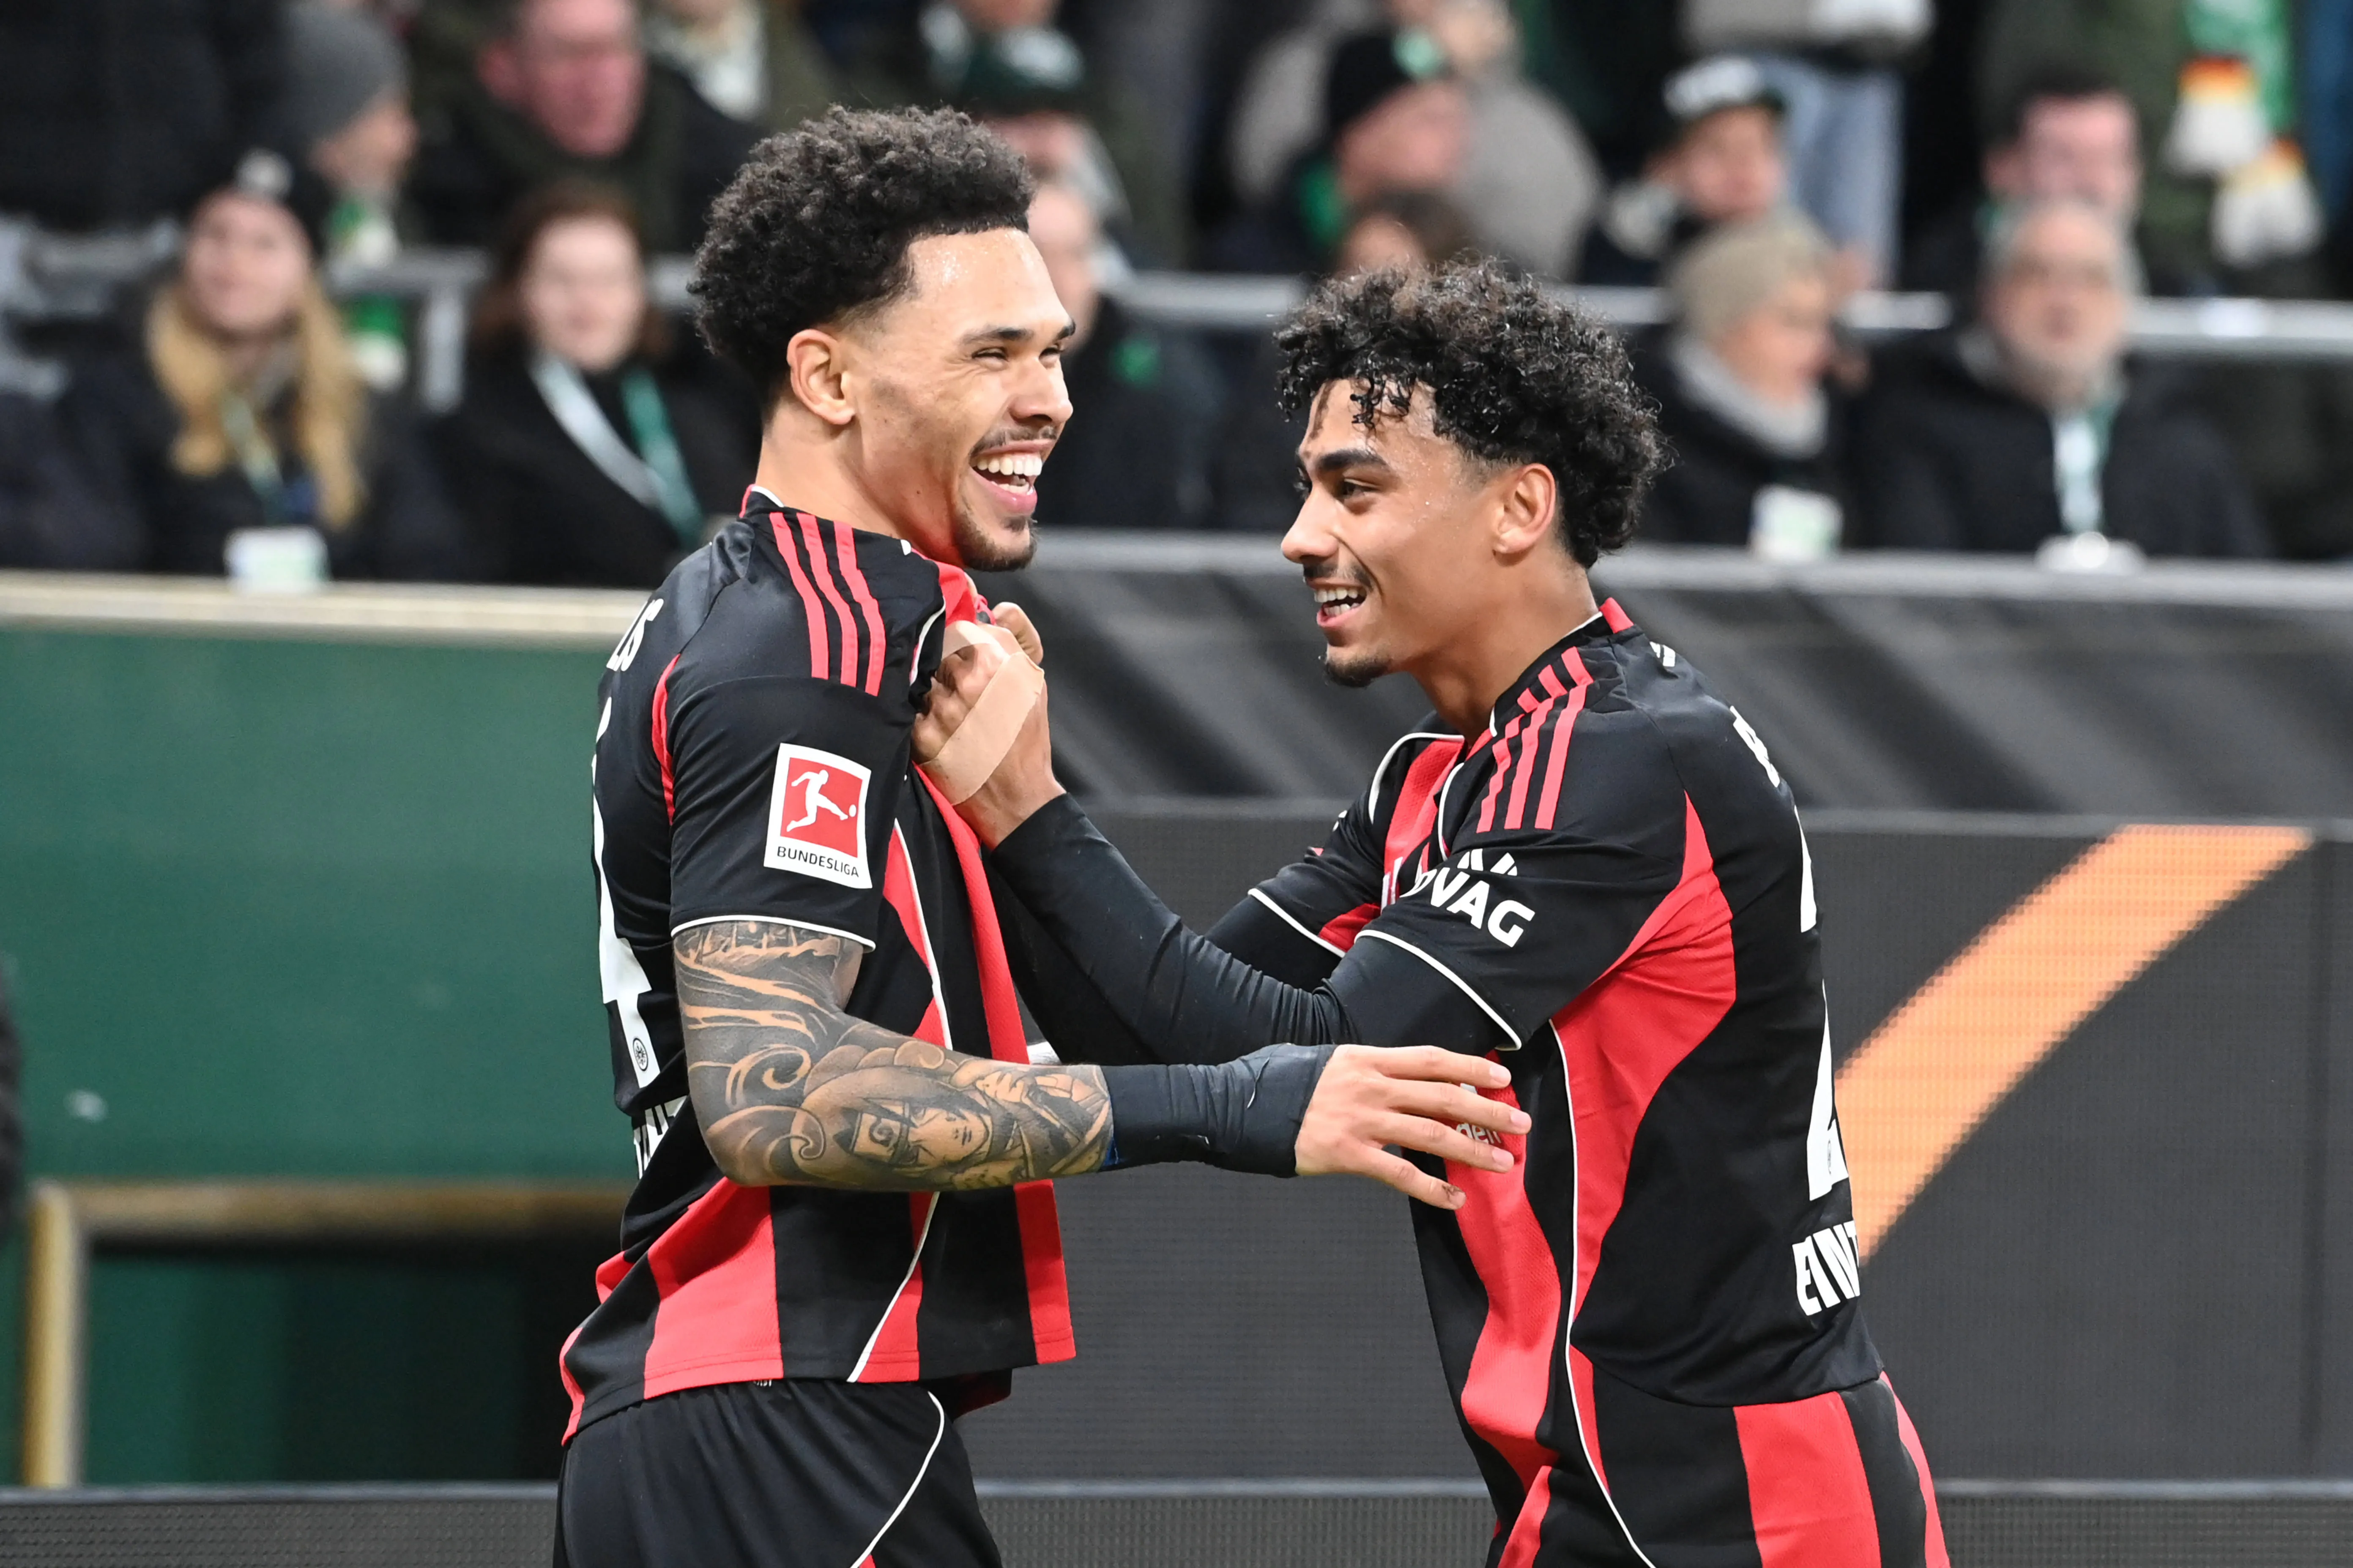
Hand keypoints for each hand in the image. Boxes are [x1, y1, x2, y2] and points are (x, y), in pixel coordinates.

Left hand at [911, 604, 1061, 845]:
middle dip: (941, 662)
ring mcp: (942, 708)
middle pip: (935, 649)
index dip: (954, 634)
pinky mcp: (921, 734)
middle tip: (954, 682)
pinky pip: (908, 706)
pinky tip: (934, 724)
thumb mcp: (1032, 679)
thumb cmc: (1025, 737)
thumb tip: (993, 608)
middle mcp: (968, 681)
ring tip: (946, 707)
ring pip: (919, 676)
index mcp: (997, 661)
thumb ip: (1014, 636)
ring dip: (927, 687)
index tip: (955, 643)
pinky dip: (916, 712)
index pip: (957, 624)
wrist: (1016, 797)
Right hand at [1294, 1045, 1527, 1208]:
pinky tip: (1456, 1200)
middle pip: (1443, 1096)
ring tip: (1503, 1163)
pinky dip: (1432, 1189)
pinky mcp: (1348, 1155)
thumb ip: (1365, 1070)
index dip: (1471, 1067)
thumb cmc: (1281, 1084)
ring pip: (1431, 1134)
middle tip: (1521, 1124)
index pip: (1431, 1059)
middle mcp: (1370, 1087)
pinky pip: (1401, 1174)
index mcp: (1367, 1060)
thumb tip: (1399, 1081)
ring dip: (1473, 1150)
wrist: (1238, 1107)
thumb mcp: (1327, 1063)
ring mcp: (1361, 1121)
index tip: (1502, 1076)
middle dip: (1488, 1111)